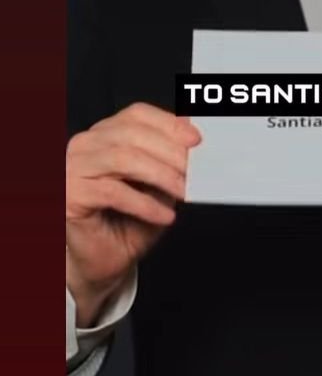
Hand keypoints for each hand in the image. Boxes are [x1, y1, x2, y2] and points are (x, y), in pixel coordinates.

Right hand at [66, 102, 201, 325]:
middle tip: (196, 171)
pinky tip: (165, 216)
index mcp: (104, 133)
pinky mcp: (70, 195)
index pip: (137, 115)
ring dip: (161, 175)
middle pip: (131, 134)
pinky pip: (113, 192)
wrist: (104, 260)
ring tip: (183, 192)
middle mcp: (84, 144)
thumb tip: (195, 140)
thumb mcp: (158, 183)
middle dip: (170, 152)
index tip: (197, 140)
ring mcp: (72, 167)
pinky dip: (145, 204)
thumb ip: (170, 158)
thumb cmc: (130, 220)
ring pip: (123, 159)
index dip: (169, 124)